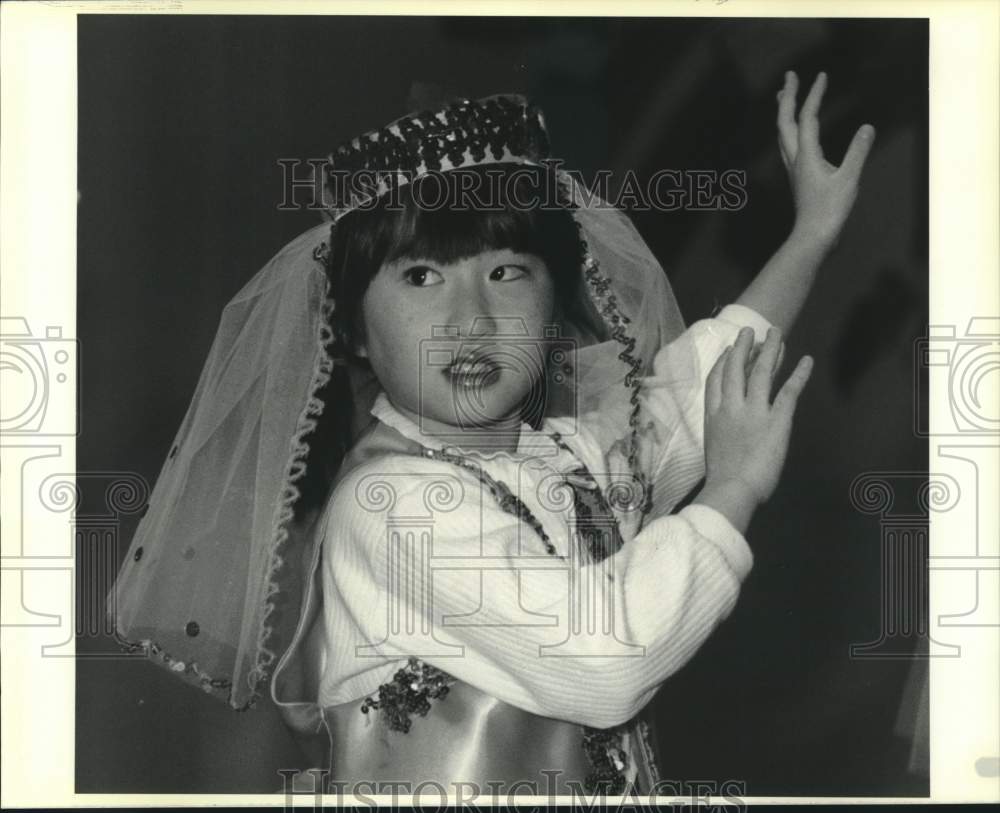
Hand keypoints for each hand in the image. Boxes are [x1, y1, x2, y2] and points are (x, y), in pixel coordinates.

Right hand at [704, 326, 812, 504]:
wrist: (732, 489)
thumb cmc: (721, 479)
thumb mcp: (713, 448)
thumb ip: (721, 433)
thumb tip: (729, 432)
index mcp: (713, 416)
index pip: (715, 380)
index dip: (722, 362)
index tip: (728, 350)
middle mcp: (731, 407)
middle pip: (736, 369)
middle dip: (743, 348)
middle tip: (750, 331)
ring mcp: (753, 411)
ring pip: (761, 372)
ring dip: (769, 351)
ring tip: (776, 333)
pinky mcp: (776, 420)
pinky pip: (789, 392)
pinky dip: (799, 374)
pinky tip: (807, 360)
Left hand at [777, 71, 875, 250]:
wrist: (813, 236)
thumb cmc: (830, 211)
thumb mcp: (849, 180)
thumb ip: (857, 152)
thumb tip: (867, 128)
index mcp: (806, 156)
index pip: (807, 118)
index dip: (814, 95)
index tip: (821, 75)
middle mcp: (795, 159)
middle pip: (784, 122)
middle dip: (787, 97)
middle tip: (790, 76)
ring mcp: (794, 168)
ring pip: (782, 134)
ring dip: (783, 112)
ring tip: (783, 96)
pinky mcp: (798, 177)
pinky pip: (788, 145)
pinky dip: (788, 130)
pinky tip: (794, 133)